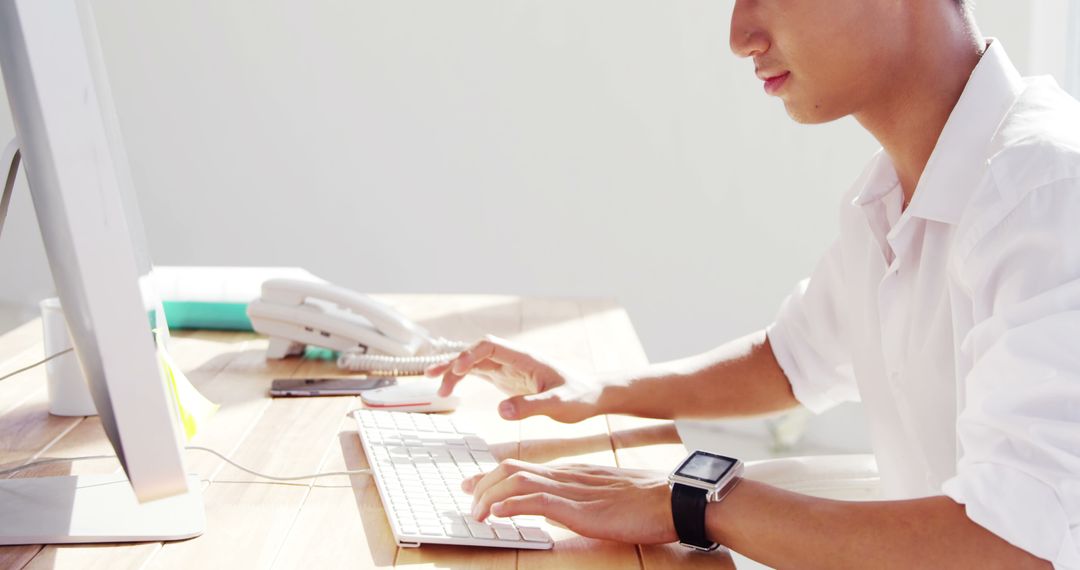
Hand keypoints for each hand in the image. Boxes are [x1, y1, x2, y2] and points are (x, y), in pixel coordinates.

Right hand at [426, 335, 603, 422]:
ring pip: (475, 362)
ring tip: (435, 385)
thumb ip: (530, 407)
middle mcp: (514, 359)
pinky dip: (463, 378)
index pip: (490, 346)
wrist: (592, 395)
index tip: (457, 370)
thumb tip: (499, 412)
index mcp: (525, 358)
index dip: (470, 355)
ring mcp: (509, 368)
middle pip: (476, 351)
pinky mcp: (508, 379)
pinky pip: (480, 373)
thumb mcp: (558, 405)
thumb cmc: (580, 397)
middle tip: (434, 380)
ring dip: (454, 370)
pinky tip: (450, 387)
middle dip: (454, 362)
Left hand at [462, 459, 676, 544]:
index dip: (492, 476)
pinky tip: (498, 513)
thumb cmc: (645, 501)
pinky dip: (513, 505)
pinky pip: (538, 500)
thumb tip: (551, 511)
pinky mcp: (579, 507)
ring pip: (518, 480)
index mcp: (571, 472)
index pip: (522, 466)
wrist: (672, 498)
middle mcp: (566, 475)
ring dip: (490, 495)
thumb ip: (576, 500)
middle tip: (467, 499)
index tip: (473, 486)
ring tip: (478, 512)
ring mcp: (572, 489)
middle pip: (512, 468)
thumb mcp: (602, 497)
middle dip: (483, 483)